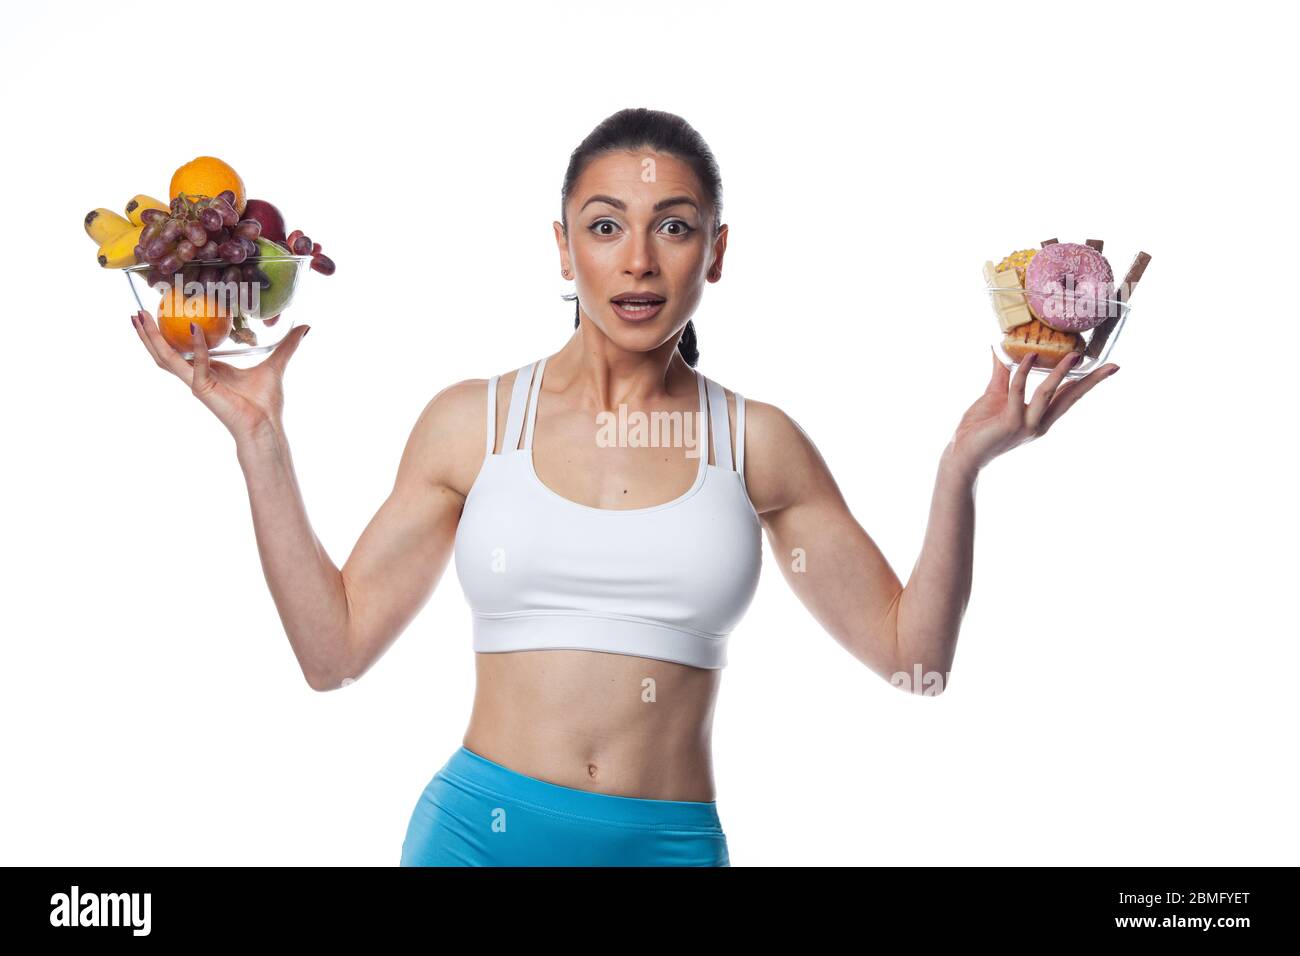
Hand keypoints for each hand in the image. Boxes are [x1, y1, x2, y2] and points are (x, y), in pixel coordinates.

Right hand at [130, 309, 310, 442]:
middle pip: (163, 352)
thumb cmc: (266, 402)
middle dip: (148, 333)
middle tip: (136, 311)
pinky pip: (197, 366)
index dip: (166, 332)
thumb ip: (287, 345)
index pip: (180, 348)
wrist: (266, 426)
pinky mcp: (203, 390)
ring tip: (141, 318)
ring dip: (152, 339)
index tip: (159, 311)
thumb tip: (305, 326)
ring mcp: (197, 383)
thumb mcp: (276, 364)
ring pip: (166, 359)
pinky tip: (196, 328)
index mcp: (208, 369)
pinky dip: (197, 348)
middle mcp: (196, 376)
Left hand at [947, 347, 1118, 473]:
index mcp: (1041, 418)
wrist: (961, 453)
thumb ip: (1004, 373)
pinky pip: (1018, 392)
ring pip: (1048, 394)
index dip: (1087, 382)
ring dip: (1061, 373)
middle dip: (1092, 381)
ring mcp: (1027, 425)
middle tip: (1112, 366)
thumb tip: (1002, 347)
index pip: (1069, 397)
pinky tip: (1030, 356)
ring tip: (1073, 355)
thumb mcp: (996, 395)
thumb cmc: (979, 428)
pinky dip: (1024, 373)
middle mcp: (1039, 424)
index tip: (1107, 367)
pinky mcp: (1011, 423)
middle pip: (1071, 399)